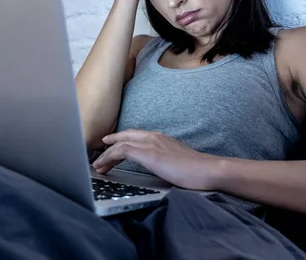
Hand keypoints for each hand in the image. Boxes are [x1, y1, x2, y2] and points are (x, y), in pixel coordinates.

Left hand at [92, 129, 218, 190]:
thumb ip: (166, 161)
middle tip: (99, 154)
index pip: (136, 135)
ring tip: (98, 165)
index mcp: (162, 138)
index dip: (121, 140)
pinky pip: (122, 151)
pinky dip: (109, 157)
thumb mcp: (176, 162)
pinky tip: (104, 165)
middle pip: (125, 136)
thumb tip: (160, 169)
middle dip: (111, 144)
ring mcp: (151, 144)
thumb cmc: (196, 171)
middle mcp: (155, 137)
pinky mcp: (149, 154)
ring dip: (106, 154)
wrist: (207, 170)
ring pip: (120, 143)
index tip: (112, 146)